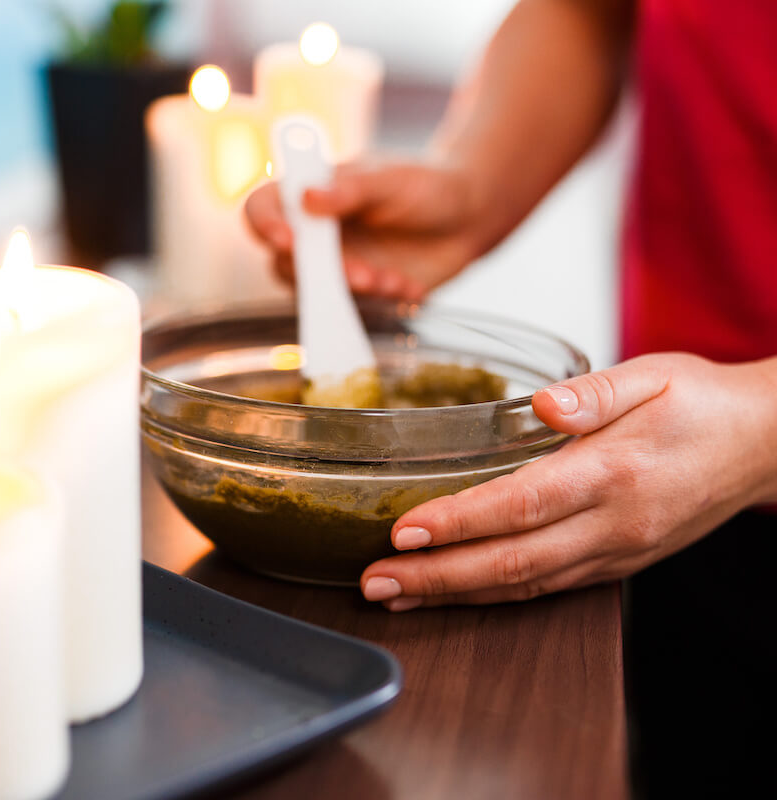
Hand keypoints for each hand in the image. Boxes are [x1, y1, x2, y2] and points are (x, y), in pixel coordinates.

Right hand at [243, 160, 485, 301]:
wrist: (470, 217)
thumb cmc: (427, 185)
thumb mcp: (392, 180)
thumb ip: (350, 190)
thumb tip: (308, 197)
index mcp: (311, 193)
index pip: (263, 207)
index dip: (265, 225)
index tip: (289, 240)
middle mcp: (314, 232)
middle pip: (284, 260)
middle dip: (322, 273)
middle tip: (364, 274)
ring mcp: (333, 264)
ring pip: (314, 291)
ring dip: (352, 291)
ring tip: (393, 280)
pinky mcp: (357, 292)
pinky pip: (351, 308)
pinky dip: (380, 300)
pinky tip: (409, 285)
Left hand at [359, 353, 776, 609]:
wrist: (765, 444)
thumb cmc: (702, 402)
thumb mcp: (654, 374)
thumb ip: (595, 391)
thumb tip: (542, 405)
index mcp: (614, 471)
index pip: (522, 504)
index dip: (459, 522)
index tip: (403, 531)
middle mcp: (612, 523)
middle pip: (512, 561)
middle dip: (436, 577)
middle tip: (374, 581)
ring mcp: (615, 552)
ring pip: (524, 585)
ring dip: (455, 594)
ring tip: (395, 595)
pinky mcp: (616, 563)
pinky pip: (546, 587)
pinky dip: (494, 596)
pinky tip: (454, 593)